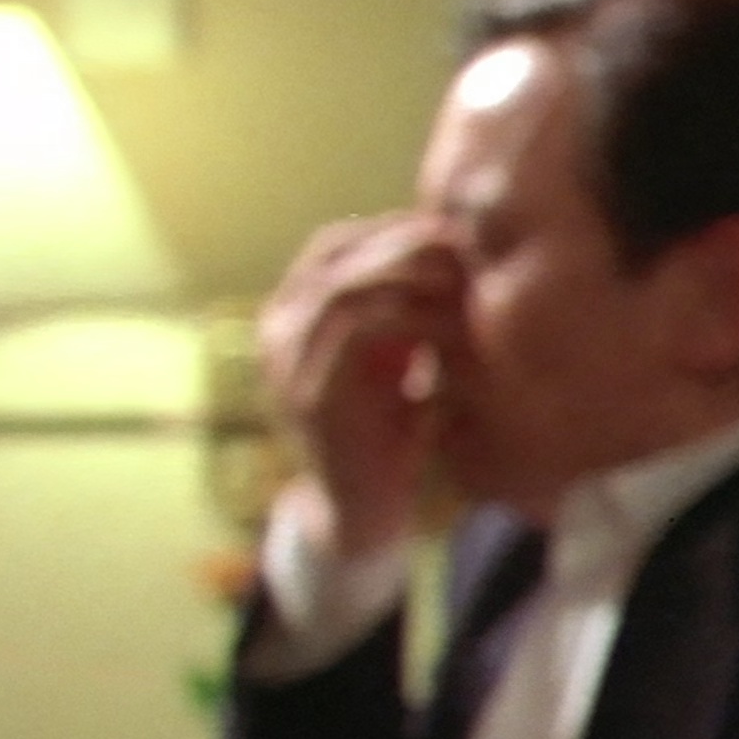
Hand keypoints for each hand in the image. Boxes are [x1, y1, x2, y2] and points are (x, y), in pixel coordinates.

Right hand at [257, 212, 462, 561]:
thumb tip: (454, 243)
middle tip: (461, 243)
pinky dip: (405, 315)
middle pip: (335, 254)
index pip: (336, 244)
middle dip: (402, 241)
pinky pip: (353, 331)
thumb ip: (405, 304)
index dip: (392, 229)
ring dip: (405, 272)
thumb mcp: (397, 354)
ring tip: (457, 273)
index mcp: (294, 313)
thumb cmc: (390, 427)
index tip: (451, 229)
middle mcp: (278, 329)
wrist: (365, 509)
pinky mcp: (310, 395)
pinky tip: (448, 319)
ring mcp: (286, 361)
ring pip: (341, 286)